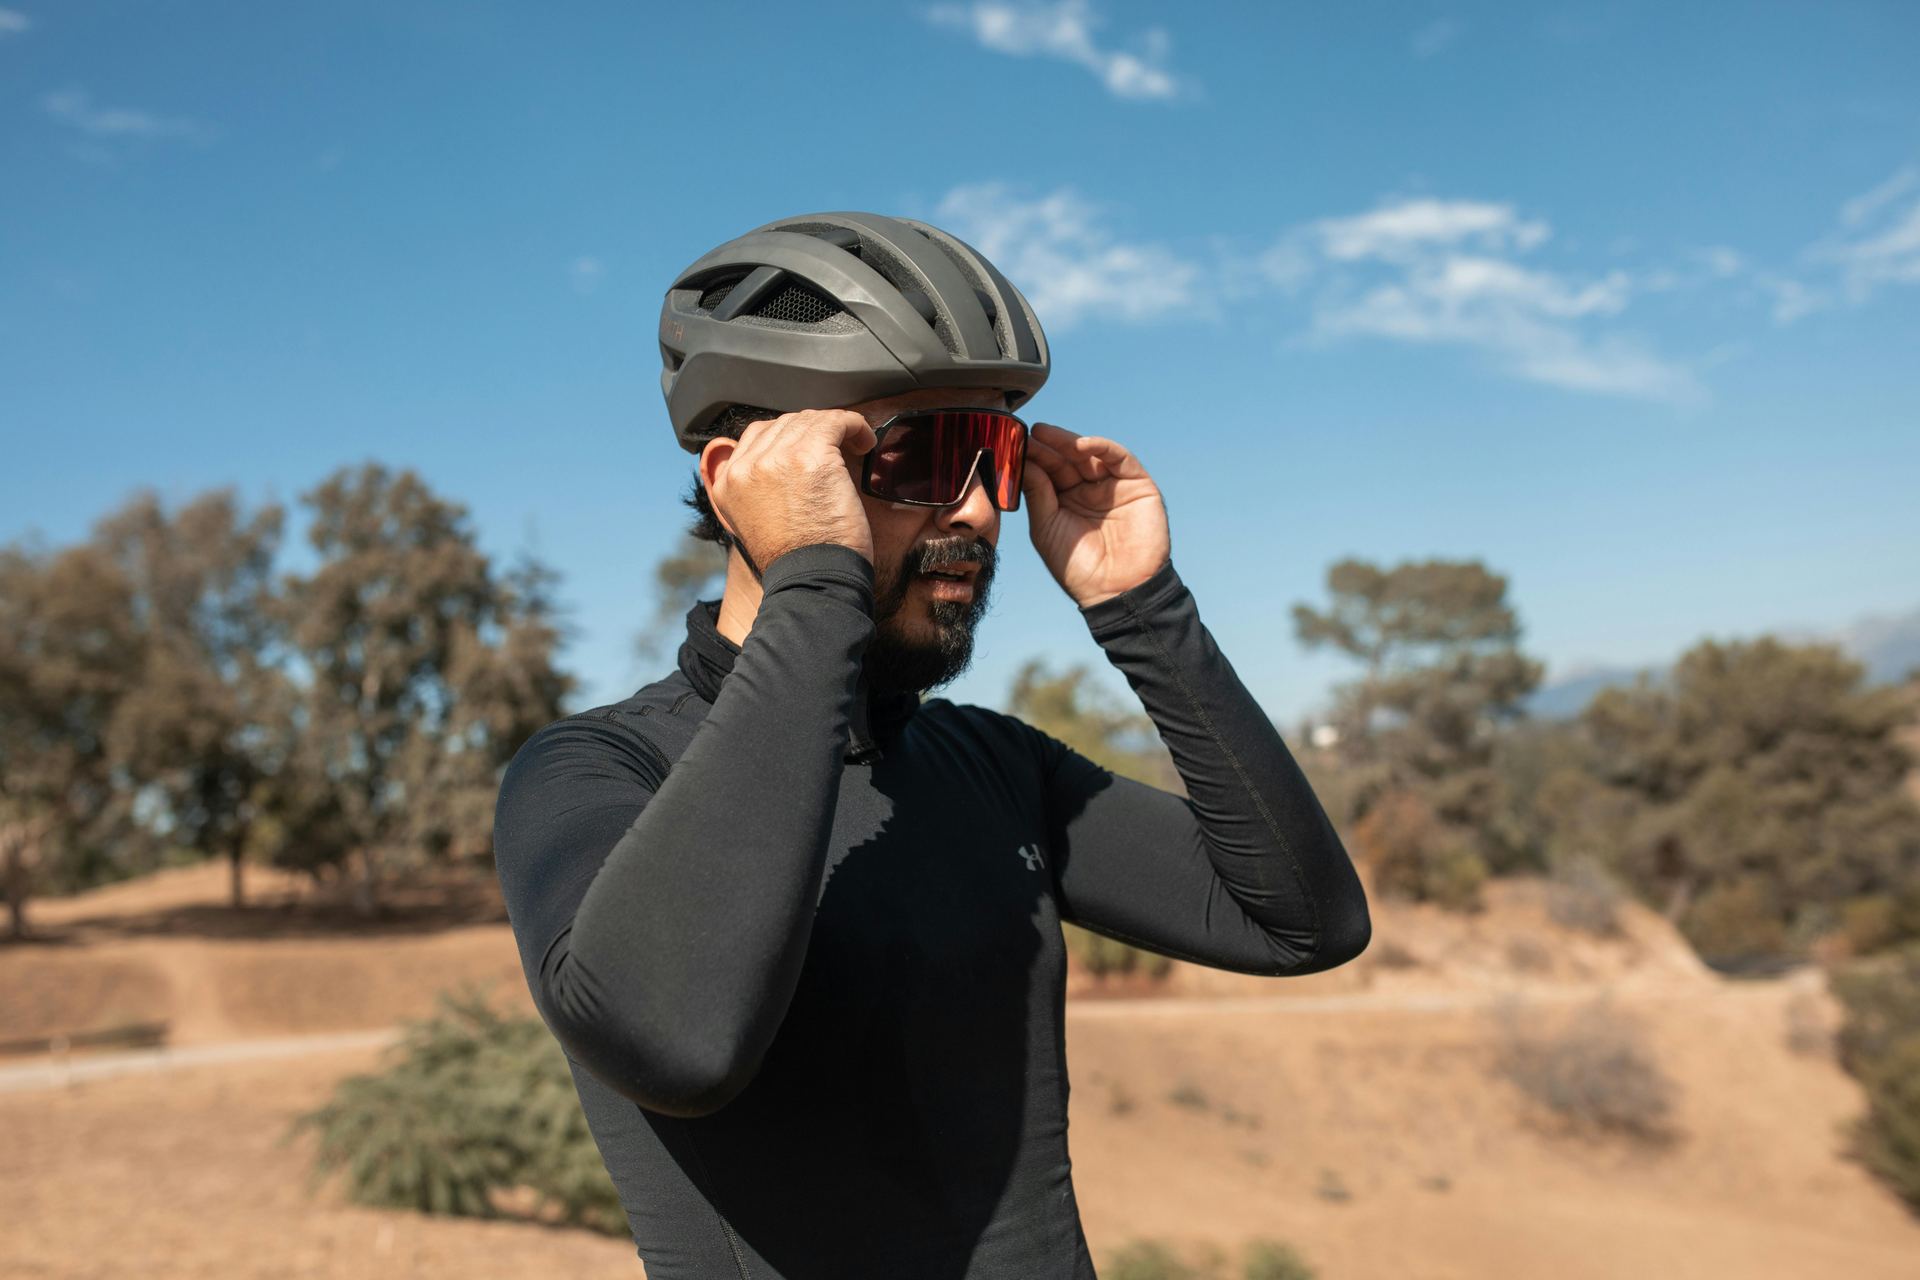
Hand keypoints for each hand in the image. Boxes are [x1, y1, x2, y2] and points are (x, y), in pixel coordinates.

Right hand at [704, 410, 876, 567]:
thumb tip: (772, 460)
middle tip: (838, 446)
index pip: (755, 436)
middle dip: (813, 431)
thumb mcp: (754, 525)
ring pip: (809, 421)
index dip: (789, 438)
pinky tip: (865, 441)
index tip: (811, 449)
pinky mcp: (809, 457)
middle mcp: (745, 467)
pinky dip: (855, 425)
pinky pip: (835, 421)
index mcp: (728, 484)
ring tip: (855, 444)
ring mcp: (775, 459)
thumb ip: (754, 490)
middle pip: (783, 424)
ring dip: (836, 429)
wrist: (813, 582)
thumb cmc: (796, 562)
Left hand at [1019, 421, 1170, 607]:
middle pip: (1066, 459)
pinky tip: (1080, 444)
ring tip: (1045, 435)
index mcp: (1065, 501)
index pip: (1048, 471)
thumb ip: (1037, 493)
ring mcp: (1113, 485)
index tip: (1013, 443)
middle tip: (1028, 433)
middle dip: (1047, 446)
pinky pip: (1119, 458)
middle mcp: (1088, 490)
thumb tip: (1023, 461)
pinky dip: (1101, 447)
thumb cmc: (1077, 567)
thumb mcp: (1046, 527)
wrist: (1116, 591)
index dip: (1033, 457)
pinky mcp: (1137, 484)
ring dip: (1068, 442)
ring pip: (1090, 454)